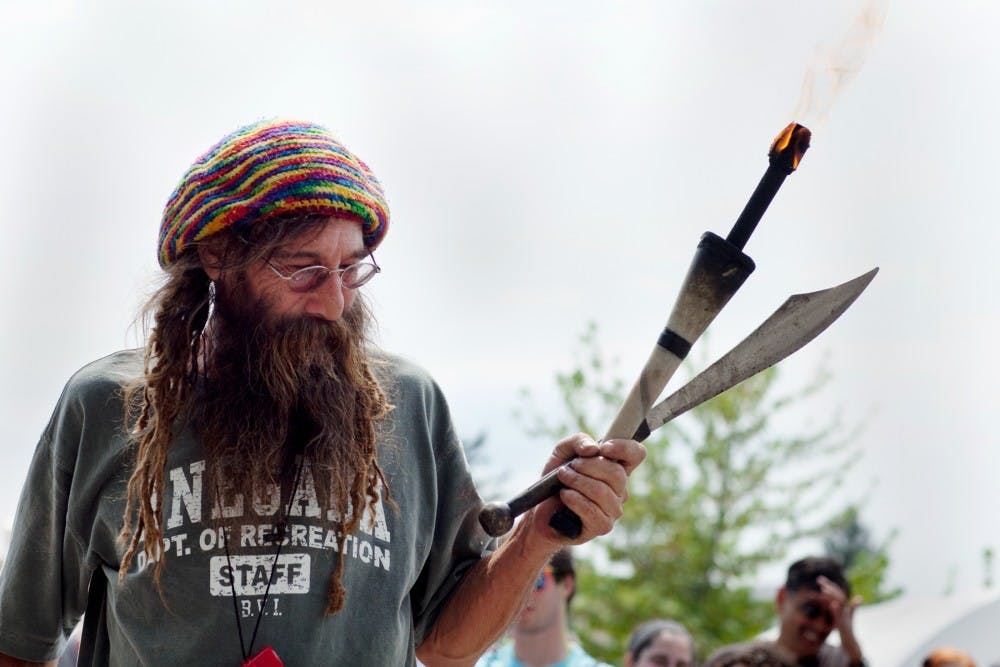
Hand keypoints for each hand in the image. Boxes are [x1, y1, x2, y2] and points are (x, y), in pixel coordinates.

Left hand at [530, 433, 645, 543]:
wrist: (539, 508)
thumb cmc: (556, 479)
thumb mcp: (562, 451)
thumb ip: (578, 441)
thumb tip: (593, 449)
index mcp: (616, 468)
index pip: (636, 454)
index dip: (624, 448)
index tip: (603, 448)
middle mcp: (620, 490)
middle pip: (617, 474)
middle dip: (588, 466)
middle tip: (570, 466)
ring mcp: (613, 510)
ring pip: (602, 492)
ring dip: (577, 481)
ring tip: (562, 478)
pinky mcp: (602, 526)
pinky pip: (591, 511)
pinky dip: (574, 499)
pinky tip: (564, 495)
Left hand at [817, 575, 862, 656]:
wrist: (850, 642)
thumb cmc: (849, 628)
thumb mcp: (849, 616)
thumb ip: (853, 607)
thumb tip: (860, 597)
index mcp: (845, 607)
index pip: (838, 592)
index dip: (830, 585)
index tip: (820, 579)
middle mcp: (845, 610)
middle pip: (839, 595)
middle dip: (830, 587)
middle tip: (820, 580)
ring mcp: (844, 617)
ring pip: (840, 603)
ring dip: (832, 596)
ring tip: (824, 589)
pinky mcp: (843, 625)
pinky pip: (839, 616)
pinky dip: (836, 610)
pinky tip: (832, 604)